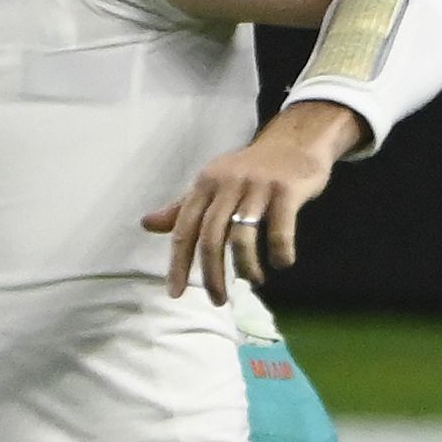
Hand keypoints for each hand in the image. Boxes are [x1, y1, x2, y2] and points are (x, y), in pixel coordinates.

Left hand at [143, 103, 366, 303]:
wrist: (296, 141)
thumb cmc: (250, 170)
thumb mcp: (213, 183)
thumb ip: (183, 207)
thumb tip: (145, 224)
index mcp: (206, 183)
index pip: (185, 229)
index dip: (178, 263)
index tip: (175, 292)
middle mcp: (228, 183)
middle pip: (211, 237)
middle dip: (212, 275)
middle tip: (218, 300)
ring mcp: (258, 186)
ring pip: (243, 238)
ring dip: (247, 268)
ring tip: (253, 280)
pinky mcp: (286, 191)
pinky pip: (278, 232)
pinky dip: (279, 254)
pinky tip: (282, 263)